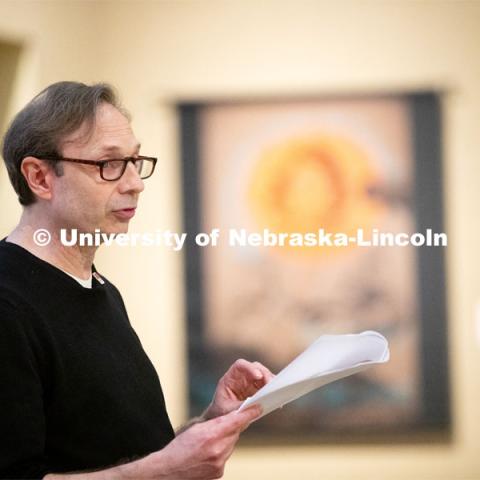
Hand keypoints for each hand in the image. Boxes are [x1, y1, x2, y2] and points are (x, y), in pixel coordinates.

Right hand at [132, 406, 261, 479]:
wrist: (168, 471)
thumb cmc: (177, 448)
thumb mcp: (195, 428)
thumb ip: (214, 423)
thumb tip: (230, 419)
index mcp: (212, 434)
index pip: (237, 420)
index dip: (249, 412)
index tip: (259, 406)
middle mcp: (219, 450)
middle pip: (233, 433)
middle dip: (230, 428)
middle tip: (218, 427)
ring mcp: (219, 463)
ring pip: (229, 445)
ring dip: (223, 441)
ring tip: (207, 444)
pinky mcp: (219, 473)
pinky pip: (224, 457)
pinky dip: (219, 453)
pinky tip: (207, 454)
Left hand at [203, 359, 273, 419]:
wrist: (221, 419)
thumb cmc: (220, 412)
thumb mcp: (228, 411)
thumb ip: (241, 407)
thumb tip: (257, 406)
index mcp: (230, 378)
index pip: (240, 365)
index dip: (250, 368)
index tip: (258, 376)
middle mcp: (241, 377)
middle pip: (255, 368)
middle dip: (265, 374)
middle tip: (271, 385)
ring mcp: (250, 382)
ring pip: (264, 375)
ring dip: (271, 382)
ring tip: (277, 392)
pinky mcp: (257, 390)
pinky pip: (267, 386)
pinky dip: (273, 390)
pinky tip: (277, 398)